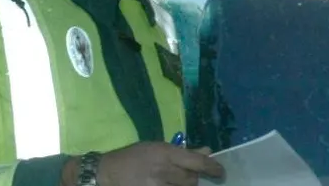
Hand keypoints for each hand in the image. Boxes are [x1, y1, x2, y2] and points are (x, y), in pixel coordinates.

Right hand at [90, 142, 224, 185]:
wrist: (107, 173)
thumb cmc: (133, 156)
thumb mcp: (157, 147)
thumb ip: (183, 151)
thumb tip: (208, 150)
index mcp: (166, 153)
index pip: (198, 162)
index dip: (214, 168)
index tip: (221, 173)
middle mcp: (164, 170)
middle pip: (192, 181)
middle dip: (193, 180)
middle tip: (187, 178)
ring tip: (173, 183)